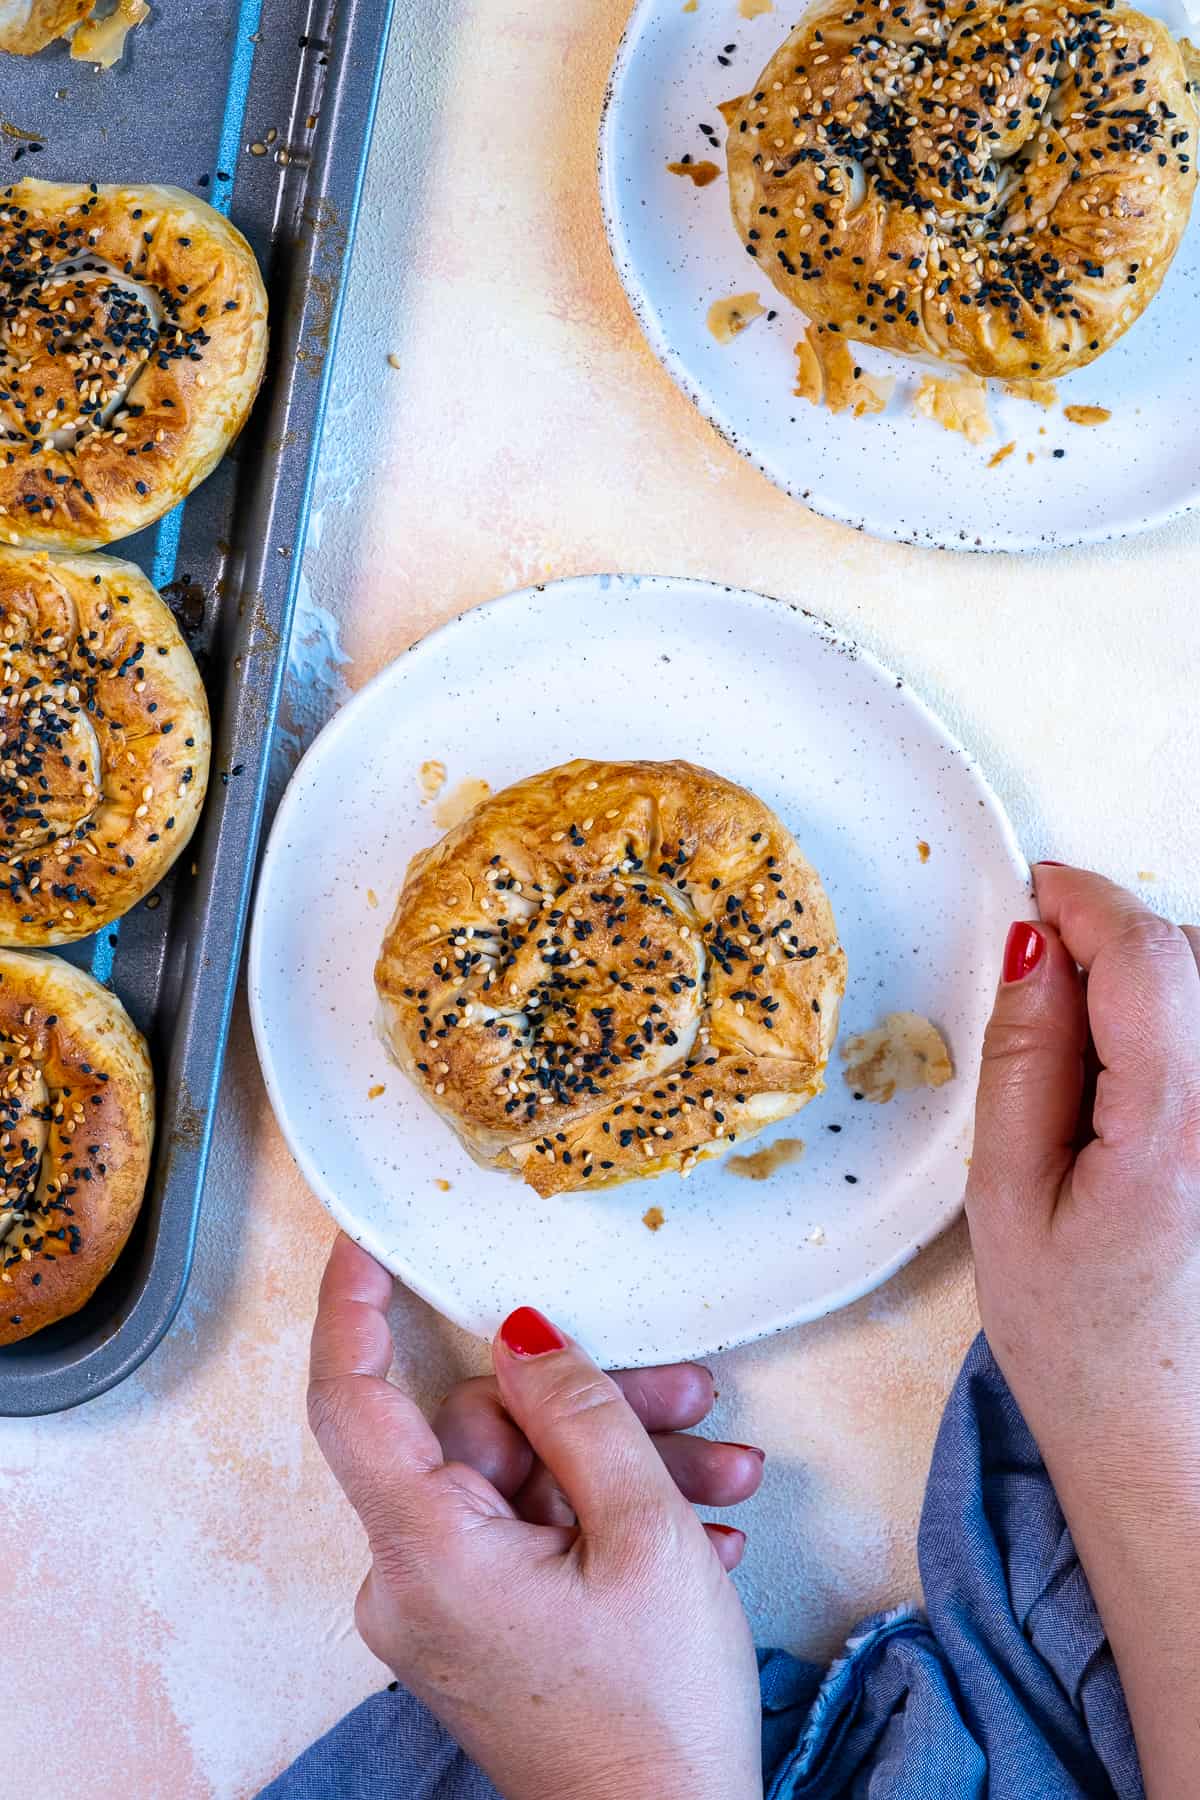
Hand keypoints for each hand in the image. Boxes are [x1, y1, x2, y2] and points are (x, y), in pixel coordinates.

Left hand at [308, 1236, 762, 1799]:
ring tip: (724, 1469)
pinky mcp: (482, 1626)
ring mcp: (446, 1609)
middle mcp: (412, 1581)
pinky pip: (530, 1533)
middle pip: (483, 1434)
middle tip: (690, 1394)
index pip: (351, 1401)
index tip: (366, 1240)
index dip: (353, 1310)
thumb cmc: (656, 1716)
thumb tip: (520, 1334)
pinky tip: (698, 1525)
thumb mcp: (643, 1536)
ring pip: (524, 1481)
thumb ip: (580, 1415)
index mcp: (426, 1553)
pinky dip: (605, 1518)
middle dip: (593, 1406)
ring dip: (624, 1463)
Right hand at [966, 863, 1199, 1796]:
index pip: (1148, 955)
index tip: (1045, 887)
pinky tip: (1155, 1101)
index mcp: (1178, 1134)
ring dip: (1167, 991)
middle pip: (1198, 962)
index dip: (1088, 900)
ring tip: (1104, 1073)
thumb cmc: (1089, 1353)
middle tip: (1051, 986)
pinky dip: (1193, 1042)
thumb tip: (1033, 950)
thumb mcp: (1009, 1203)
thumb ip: (1025, 1061)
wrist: (1181, 1458)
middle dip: (1124, 946)